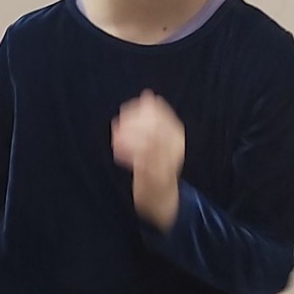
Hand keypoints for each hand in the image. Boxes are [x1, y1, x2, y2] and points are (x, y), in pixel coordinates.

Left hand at [110, 90, 185, 229]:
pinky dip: (127, 152)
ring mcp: (166, 164)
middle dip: (134, 121)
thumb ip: (155, 118)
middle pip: (155, 128)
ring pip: (148, 143)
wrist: (163, 199)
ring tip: (116, 135)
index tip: (127, 109)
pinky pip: (141, 161)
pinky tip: (116, 149)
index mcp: (178, 137)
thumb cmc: (158, 164)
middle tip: (119, 120)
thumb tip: (148, 94)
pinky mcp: (154, 178)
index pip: (162, 115)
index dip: (143, 109)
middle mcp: (175, 149)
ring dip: (129, 136)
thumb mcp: (161, 138)